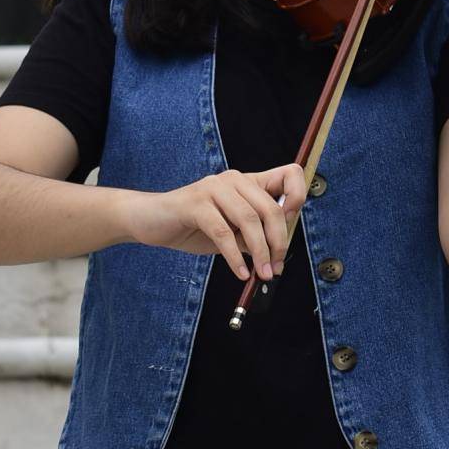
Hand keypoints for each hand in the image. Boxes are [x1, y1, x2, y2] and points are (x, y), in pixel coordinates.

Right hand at [123, 164, 308, 281]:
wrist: (151, 220)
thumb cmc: (194, 226)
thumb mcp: (231, 231)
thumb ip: (252, 236)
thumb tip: (277, 256)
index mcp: (247, 182)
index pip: (289, 174)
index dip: (297, 197)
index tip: (291, 226)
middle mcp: (234, 179)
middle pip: (270, 208)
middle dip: (278, 242)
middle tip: (275, 268)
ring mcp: (214, 188)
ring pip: (249, 220)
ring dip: (259, 253)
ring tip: (261, 274)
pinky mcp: (195, 204)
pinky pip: (223, 232)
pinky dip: (234, 256)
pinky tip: (239, 272)